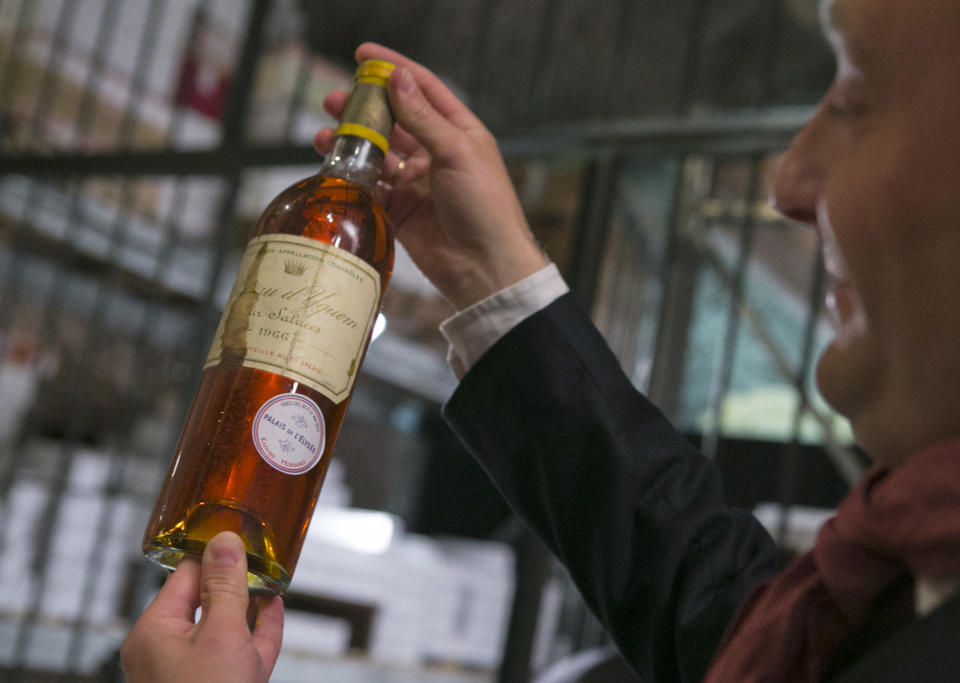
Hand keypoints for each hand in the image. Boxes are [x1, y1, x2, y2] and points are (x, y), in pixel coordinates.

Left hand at [121, 532, 283, 682]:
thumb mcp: (221, 634)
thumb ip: (226, 587)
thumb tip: (224, 542)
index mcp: (154, 631)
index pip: (186, 574)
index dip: (216, 554)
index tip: (239, 536)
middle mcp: (163, 650)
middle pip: (203, 599)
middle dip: (234, 580)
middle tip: (259, 556)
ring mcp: (187, 670)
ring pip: (220, 627)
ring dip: (247, 604)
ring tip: (268, 581)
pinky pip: (234, 651)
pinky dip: (254, 631)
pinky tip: (271, 612)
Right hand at [315, 43, 548, 309]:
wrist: (485, 268)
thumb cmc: (485, 207)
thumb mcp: (457, 153)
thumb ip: (423, 118)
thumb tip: (399, 79)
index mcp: (458, 132)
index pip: (422, 89)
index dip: (393, 69)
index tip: (362, 55)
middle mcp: (436, 154)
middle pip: (394, 120)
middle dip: (364, 109)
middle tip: (333, 100)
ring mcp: (418, 183)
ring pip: (378, 154)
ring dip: (353, 143)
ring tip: (325, 135)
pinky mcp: (402, 211)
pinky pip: (373, 189)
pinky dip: (354, 177)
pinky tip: (336, 167)